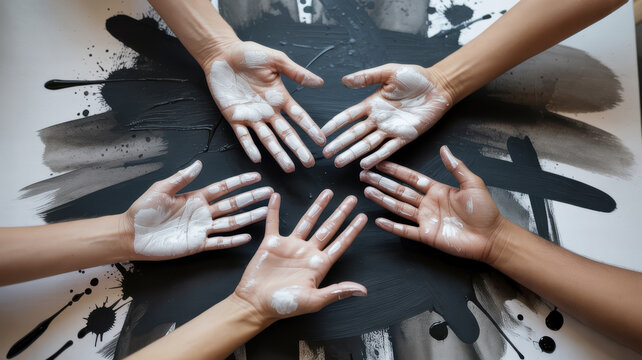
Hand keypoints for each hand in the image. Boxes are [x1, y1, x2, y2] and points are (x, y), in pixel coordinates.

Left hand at [123, 160, 272, 258]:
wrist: (131, 234)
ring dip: (249, 217)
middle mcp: (202, 213)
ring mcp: (202, 229)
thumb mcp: (161, 189)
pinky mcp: (197, 245)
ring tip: (265, 211)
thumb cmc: (142, 211)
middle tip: (268, 192)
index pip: (223, 188)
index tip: (255, 176)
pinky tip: (247, 237)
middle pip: (233, 204)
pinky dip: (233, 240)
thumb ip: (181, 178)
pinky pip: (219, 242)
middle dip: (251, 197)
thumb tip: (198, 163)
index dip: (239, 182)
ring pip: (231, 222)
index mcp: (195, 197)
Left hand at [204, 41, 325, 171]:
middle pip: (286, 133)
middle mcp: (268, 111)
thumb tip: (320, 82)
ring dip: (278, 154)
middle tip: (309, 163)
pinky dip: (249, 147)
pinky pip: (243, 136)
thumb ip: (296, 72)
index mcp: (280, 97)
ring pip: (267, 139)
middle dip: (298, 148)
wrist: (222, 54)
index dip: (310, 128)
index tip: (322, 141)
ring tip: (289, 168)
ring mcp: (252, 116)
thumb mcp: (276, 60)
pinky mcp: (234, 118)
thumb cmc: (249, 54)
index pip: (299, 116)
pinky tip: (257, 158)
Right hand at [234, 190, 367, 321]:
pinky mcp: (271, 244)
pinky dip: (274, 210)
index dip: (352, 230)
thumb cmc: (284, 306)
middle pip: (328, 228)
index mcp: (319, 265)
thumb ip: (337, 292)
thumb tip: (362, 291)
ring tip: (327, 192)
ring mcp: (290, 246)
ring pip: (307, 221)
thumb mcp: (314, 300)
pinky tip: (276, 197)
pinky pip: (273, 223)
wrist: (255, 304)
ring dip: (317, 206)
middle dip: (340, 213)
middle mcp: (307, 252)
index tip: (362, 218)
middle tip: (351, 199)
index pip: (340, 243)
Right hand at [322, 64, 452, 168]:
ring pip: (367, 144)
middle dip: (340, 144)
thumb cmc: (415, 77)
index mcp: (372, 104)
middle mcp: (378, 119)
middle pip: (354, 134)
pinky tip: (365, 164)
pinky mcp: (404, 136)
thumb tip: (344, 81)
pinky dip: (376, 157)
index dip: (335, 124)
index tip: (322, 132)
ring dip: (353, 153)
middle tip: (326, 154)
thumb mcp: (388, 72)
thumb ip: (367, 77)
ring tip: (339, 162)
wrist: (439, 86)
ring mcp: (390, 129)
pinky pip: (388, 149)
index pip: (348, 116)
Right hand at [360, 146, 504, 262]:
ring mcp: (426, 220)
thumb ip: (456, 167)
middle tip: (364, 175)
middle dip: (381, 183)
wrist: (492, 237)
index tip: (380, 163)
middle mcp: (428, 204)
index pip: (410, 178)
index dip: (395, 170)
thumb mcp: (472, 184)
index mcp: (437, 190)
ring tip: (366, 192)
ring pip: (398, 207)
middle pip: (399, 191)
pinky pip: (405, 230)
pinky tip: (379, 220)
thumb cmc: (485, 211)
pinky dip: (392, 226)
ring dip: (382, 199)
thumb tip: (444, 149)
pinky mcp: (427, 235)